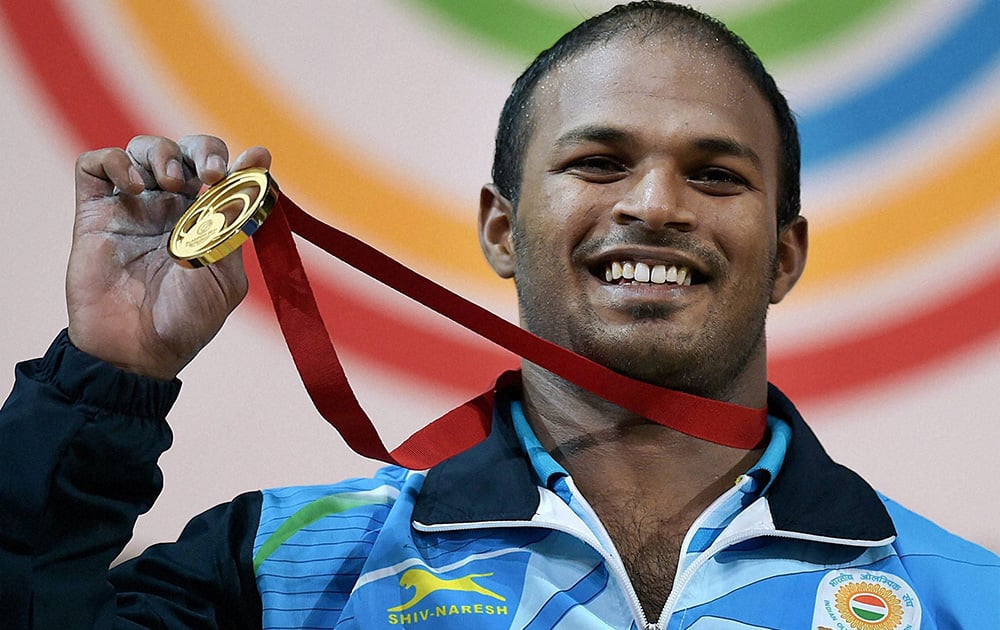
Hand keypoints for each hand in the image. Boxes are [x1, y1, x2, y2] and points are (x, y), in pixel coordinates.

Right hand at [67, 135, 270, 379]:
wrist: (135, 351)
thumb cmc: (185, 320)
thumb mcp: (224, 273)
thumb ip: (235, 222)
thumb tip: (256, 169)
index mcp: (210, 221)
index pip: (226, 173)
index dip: (241, 161)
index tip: (254, 161)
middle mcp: (173, 207)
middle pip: (189, 151)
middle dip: (204, 151)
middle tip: (210, 175)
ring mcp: (134, 206)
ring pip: (145, 149)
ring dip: (163, 154)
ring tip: (171, 183)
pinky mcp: (96, 212)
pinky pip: (96, 164)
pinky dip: (115, 161)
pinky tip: (133, 186)